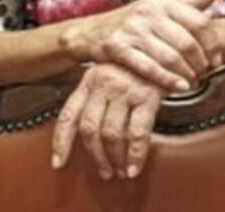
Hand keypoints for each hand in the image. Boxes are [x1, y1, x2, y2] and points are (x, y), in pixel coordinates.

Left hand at [51, 63, 162, 179]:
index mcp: (89, 81)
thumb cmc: (136, 70)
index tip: (58, 163)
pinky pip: (136, 134)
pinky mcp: (147, 96)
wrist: (166, 53)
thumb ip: (95, 101)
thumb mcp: (109, 78)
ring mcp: (124, 89)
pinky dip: (134, 156)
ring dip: (115, 159)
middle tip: (105, 172)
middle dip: (96, 156)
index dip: (61, 142)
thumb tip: (87, 138)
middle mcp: (103, 83)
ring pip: (111, 134)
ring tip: (121, 171)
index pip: (68, 116)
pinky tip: (134, 168)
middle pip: (89, 129)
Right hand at [84, 0, 221, 91]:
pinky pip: (149, 68)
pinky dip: (168, 80)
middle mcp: (148, 12)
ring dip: (187, 74)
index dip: (212, 44)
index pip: (199, 22)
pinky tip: (179, 87)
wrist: (93, 32)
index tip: (216, 59)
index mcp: (162, 1)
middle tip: (204, 74)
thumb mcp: (160, 7)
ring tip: (193, 82)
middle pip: (187, 42)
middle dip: (200, 63)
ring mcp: (132, 29)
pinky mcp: (118, 47)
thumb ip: (188, 3)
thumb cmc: (133, 22)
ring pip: (170, 57)